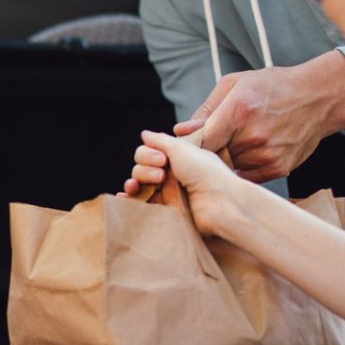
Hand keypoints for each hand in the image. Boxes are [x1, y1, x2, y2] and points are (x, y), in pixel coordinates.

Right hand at [122, 130, 252, 236]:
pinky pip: (143, 204)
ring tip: (141, 186)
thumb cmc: (206, 173)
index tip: (162, 160)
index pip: (150, 152)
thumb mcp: (182, 148)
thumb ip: (159, 140)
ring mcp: (169, 193)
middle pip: (142, 167)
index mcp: (178, 158)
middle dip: (144, 169)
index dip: (148, 154)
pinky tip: (124, 197)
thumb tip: (144, 134)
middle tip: (160, 175)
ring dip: (135, 181)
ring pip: (139, 184)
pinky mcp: (167, 211)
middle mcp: (173, 174)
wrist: (220, 203)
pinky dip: (130, 199)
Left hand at [173, 51, 344, 182]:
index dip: (191, 146)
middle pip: (214, 157)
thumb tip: (181, 131)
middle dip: (211, 150)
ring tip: (242, 139)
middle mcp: (253, 137)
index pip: (201, 142)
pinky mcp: (278, 168)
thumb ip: (206, 110)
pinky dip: (245, 166)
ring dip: (229, 159)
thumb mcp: (235, 85)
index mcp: (238, 112)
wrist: (318, 97)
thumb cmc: (272, 87)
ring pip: (230, 168)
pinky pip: (247, 176)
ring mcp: (267, 155)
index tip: (188, 144)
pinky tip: (254, 148)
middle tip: (219, 138)